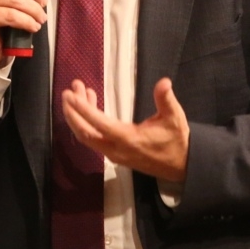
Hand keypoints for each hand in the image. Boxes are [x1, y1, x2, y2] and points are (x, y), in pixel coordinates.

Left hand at [60, 77, 189, 182]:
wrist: (181, 165)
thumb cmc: (176, 139)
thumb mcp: (174, 117)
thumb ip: (166, 99)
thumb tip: (164, 82)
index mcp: (128, 139)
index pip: (99, 124)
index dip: (83, 109)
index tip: (71, 95)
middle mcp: (116, 149)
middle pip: (85, 133)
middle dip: (73, 112)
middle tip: (68, 91)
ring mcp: (114, 154)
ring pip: (87, 136)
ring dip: (79, 116)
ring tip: (79, 91)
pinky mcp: (115, 154)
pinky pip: (94, 138)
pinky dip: (87, 122)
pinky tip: (91, 104)